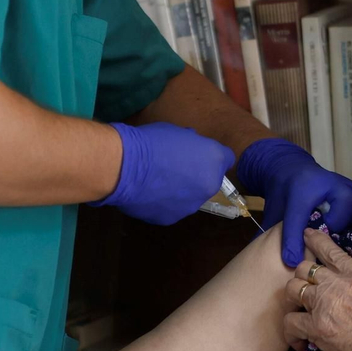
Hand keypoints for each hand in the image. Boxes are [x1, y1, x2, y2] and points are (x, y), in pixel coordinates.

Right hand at [88, 122, 234, 224]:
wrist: (125, 167)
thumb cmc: (151, 142)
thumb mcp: (176, 132)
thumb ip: (189, 143)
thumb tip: (188, 148)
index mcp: (213, 160)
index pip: (226, 158)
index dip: (210, 155)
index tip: (196, 153)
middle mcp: (209, 186)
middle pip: (208, 180)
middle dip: (196, 175)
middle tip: (172, 167)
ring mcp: (190, 206)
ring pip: (191, 197)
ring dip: (180, 191)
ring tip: (156, 182)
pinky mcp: (171, 219)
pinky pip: (171, 208)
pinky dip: (163, 202)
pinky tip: (147, 193)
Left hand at [234, 138, 351, 264]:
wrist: (290, 168)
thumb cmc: (284, 194)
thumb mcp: (274, 212)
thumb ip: (272, 235)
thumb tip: (270, 265)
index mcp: (301, 189)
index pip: (298, 215)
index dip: (294, 239)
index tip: (292, 259)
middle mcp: (328, 183)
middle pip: (347, 201)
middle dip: (340, 223)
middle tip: (331, 235)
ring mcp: (346, 185)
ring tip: (350, 231)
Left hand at [282, 230, 351, 350]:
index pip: (330, 251)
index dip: (315, 241)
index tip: (306, 236)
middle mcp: (338, 285)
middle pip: (304, 269)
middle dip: (301, 278)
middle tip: (304, 292)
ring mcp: (325, 305)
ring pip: (292, 289)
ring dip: (293, 302)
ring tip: (299, 315)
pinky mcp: (318, 329)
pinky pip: (290, 322)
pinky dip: (291, 332)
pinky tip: (300, 342)